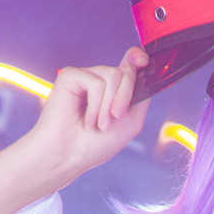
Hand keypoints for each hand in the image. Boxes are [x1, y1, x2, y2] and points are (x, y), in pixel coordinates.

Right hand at [27, 46, 149, 186]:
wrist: (70, 155)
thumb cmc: (97, 144)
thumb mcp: (131, 120)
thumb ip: (140, 93)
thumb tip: (141, 63)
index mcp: (114, 90)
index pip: (129, 64)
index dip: (137, 57)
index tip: (144, 60)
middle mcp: (100, 80)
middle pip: (126, 72)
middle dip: (125, 98)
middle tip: (115, 119)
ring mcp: (85, 76)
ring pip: (114, 75)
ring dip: (110, 105)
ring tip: (100, 124)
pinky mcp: (70, 76)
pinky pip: (96, 82)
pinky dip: (96, 105)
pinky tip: (87, 120)